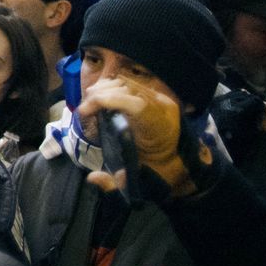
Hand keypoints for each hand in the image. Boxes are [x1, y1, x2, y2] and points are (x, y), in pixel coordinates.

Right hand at [77, 77, 194, 197]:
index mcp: (161, 129)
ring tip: (88, 104)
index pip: (138, 105)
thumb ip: (118, 183)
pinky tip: (99, 97)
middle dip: (101, 96)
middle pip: (128, 89)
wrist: (182, 164)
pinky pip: (129, 83)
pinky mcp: (153, 95)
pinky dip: (110, 87)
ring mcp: (159, 98)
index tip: (86, 111)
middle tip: (83, 111)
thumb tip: (93, 178)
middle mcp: (163, 108)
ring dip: (103, 89)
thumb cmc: (162, 172)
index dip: (110, 101)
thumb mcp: (141, 182)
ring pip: (127, 83)